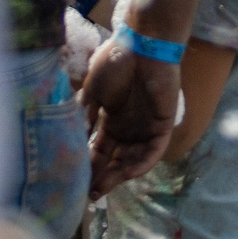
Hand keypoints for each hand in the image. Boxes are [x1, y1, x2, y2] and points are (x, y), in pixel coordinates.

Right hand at [80, 39, 181, 192]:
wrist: (141, 45)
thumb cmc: (115, 63)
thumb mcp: (93, 92)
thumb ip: (86, 115)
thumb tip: (75, 137)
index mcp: (112, 121)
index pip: (100, 151)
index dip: (90, 167)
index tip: (78, 182)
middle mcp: (128, 128)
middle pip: (115, 160)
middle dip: (102, 177)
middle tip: (88, 193)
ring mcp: (145, 127)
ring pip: (132, 160)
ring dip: (118, 175)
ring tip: (102, 188)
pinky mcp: (162, 125)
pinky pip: (154, 151)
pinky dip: (142, 163)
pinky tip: (127, 173)